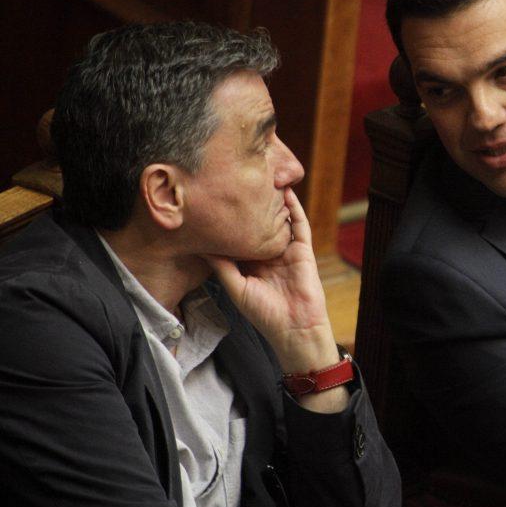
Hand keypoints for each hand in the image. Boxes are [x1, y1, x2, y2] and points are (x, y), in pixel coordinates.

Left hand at [205, 188, 344, 410]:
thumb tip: (202, 244)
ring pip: (279, 220)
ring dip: (273, 201)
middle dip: (250, 205)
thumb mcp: (236, 287)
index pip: (239, 235)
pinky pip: (299, 225)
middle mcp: (268, 253)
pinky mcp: (303, 250)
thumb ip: (222, 265)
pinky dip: (294, 208)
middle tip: (237, 181)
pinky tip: (287, 192)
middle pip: (258, 223)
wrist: (294, 327)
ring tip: (263, 179)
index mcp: (250, 262)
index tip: (215, 201)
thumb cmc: (264, 313)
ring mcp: (286, 250)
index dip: (229, 220)